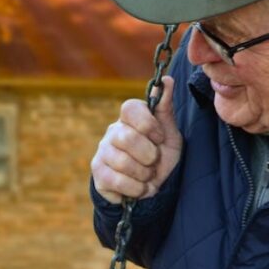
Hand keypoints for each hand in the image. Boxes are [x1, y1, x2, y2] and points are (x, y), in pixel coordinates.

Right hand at [91, 75, 181, 203]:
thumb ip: (166, 108)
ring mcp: (102, 152)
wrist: (151, 188)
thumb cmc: (160, 156)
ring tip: (148, 176)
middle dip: (149, 155)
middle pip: (127, 138)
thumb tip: (167, 80)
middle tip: (154, 161)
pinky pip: (116, 180)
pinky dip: (136, 188)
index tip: (160, 138)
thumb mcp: (170, 134)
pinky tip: (140, 188)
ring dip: (144, 174)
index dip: (147, 124)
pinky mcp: (98, 173)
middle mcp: (113, 132)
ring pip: (122, 162)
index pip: (129, 108)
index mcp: (130, 119)